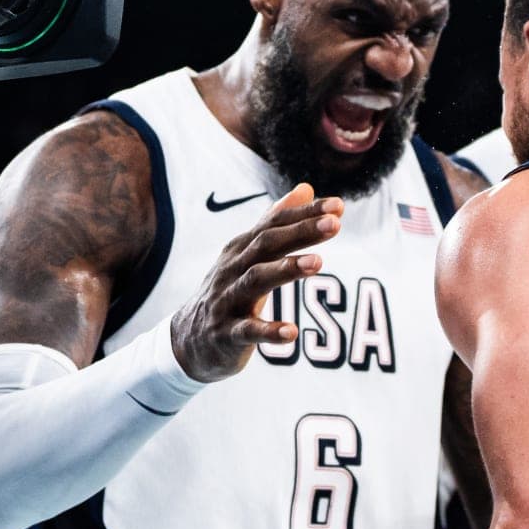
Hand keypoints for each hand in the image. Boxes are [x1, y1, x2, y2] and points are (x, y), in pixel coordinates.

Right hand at [168, 183, 342, 381]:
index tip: (338, 206)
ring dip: (286, 269)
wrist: (189, 341)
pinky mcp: (227, 334)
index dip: (305, 214)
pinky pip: (248, 330)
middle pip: (267, 245)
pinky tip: (292, 333)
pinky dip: (269, 331)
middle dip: (300, 232)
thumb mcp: (249, 254)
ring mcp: (228, 300)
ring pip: (256, 280)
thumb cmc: (228, 292)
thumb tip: (306, 188)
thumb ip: (276, 223)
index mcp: (242, 249)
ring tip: (318, 262)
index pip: (275, 224)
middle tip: (334, 225)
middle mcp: (233, 269)